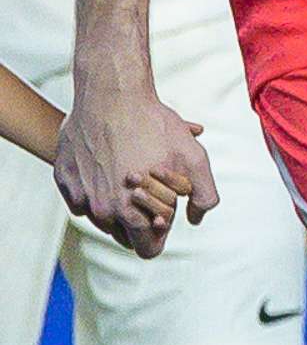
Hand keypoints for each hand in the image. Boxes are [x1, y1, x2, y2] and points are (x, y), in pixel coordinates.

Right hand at [56, 83, 209, 254]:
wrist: (111, 96)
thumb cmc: (154, 125)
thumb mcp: (194, 158)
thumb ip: (204, 195)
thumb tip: (195, 219)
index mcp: (133, 213)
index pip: (146, 248)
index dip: (160, 235)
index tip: (164, 217)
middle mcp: (102, 211)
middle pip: (124, 235)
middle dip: (140, 220)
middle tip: (150, 192)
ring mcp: (80, 196)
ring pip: (102, 217)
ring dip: (117, 204)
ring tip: (131, 175)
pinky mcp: (64, 180)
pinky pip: (82, 198)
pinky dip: (95, 189)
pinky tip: (108, 168)